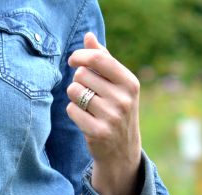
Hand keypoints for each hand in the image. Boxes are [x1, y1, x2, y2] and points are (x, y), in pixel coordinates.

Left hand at [65, 31, 143, 194]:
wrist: (122, 151)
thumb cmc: (117, 110)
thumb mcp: (117, 85)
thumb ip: (104, 59)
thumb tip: (88, 36)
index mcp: (130, 83)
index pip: (98, 59)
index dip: (79, 56)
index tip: (73, 60)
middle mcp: (124, 99)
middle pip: (82, 75)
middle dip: (78, 80)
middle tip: (86, 92)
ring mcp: (112, 117)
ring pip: (74, 92)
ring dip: (74, 96)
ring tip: (86, 105)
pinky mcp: (98, 132)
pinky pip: (72, 110)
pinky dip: (73, 112)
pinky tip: (84, 118)